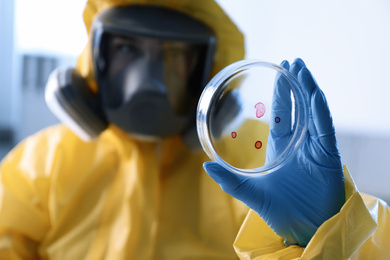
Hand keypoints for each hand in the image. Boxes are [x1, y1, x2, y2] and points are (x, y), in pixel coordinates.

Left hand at [203, 58, 344, 246]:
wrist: (303, 228)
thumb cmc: (280, 211)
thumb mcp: (250, 193)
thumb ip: (229, 180)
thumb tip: (205, 165)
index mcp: (282, 147)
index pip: (280, 114)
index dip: (280, 94)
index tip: (278, 74)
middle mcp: (300, 143)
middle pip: (297, 107)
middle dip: (295, 84)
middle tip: (292, 62)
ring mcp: (314, 147)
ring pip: (313, 112)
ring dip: (308, 89)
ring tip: (301, 69)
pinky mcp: (327, 156)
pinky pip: (324, 129)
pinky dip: (320, 112)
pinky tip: (313, 95)